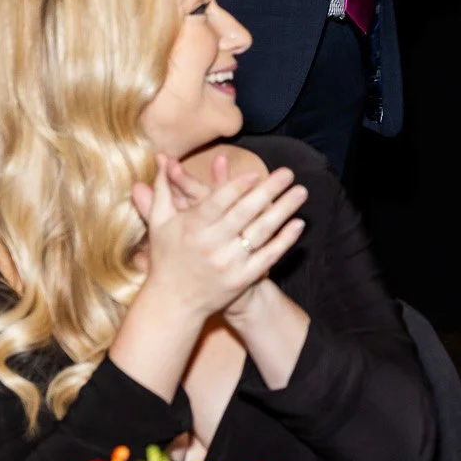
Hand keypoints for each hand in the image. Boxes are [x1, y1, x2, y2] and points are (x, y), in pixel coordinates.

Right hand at [130, 154, 307, 321]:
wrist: (174, 303)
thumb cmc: (167, 257)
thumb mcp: (160, 223)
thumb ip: (162, 189)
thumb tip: (161, 157)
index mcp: (192, 227)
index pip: (217, 203)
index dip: (236, 187)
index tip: (255, 173)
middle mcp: (211, 244)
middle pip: (244, 213)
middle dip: (268, 191)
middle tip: (288, 173)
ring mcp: (229, 263)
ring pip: (261, 232)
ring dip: (283, 210)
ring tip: (301, 192)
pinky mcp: (242, 279)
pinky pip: (268, 256)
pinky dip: (285, 240)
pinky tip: (299, 224)